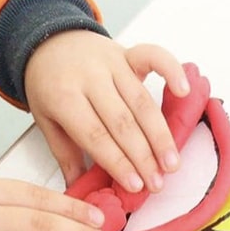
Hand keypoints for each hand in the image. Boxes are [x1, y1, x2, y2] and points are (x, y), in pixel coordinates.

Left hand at [24, 30, 189, 192]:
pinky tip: (184, 91)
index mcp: (63, 97)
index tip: (135, 185)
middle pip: (122, 121)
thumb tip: (79, 190)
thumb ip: (64, 154)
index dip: (118, 162)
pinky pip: (153, 57)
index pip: (95, 135)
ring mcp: (111, 63)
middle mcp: (89, 78)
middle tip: (157, 182)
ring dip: (160, 134)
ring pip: (141, 101)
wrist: (46, 40)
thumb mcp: (46, 119)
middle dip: (143, 156)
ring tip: (172, 161)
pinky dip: (171, 71)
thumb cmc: (49, 84)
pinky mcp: (127, 52)